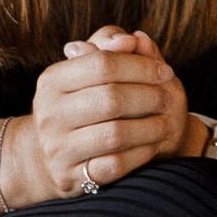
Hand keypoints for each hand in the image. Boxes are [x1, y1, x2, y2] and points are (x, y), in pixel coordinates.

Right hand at [12, 26, 179, 201]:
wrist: (48, 155)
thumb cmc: (78, 101)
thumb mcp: (86, 68)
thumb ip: (108, 45)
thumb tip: (131, 39)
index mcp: (52, 80)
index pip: (102, 64)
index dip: (140, 66)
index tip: (165, 71)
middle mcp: (50, 113)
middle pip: (111, 98)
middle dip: (149, 97)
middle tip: (168, 98)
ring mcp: (57, 148)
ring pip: (115, 134)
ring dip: (151, 127)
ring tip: (167, 122)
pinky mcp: (71, 177)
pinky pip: (115, 165)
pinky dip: (141, 153)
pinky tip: (153, 144)